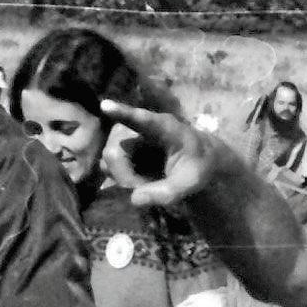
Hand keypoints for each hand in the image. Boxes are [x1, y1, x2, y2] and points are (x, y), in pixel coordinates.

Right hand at [100, 98, 216, 209]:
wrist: (200, 161)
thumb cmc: (198, 165)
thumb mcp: (190, 182)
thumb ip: (167, 192)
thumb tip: (135, 199)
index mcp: (164, 128)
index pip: (142, 120)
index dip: (123, 113)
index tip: (106, 106)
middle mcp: (140, 128)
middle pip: (114, 150)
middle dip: (124, 175)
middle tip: (143, 189)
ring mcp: (129, 138)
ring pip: (108, 160)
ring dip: (123, 178)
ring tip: (145, 185)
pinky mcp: (123, 150)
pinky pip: (109, 166)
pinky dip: (121, 178)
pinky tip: (139, 182)